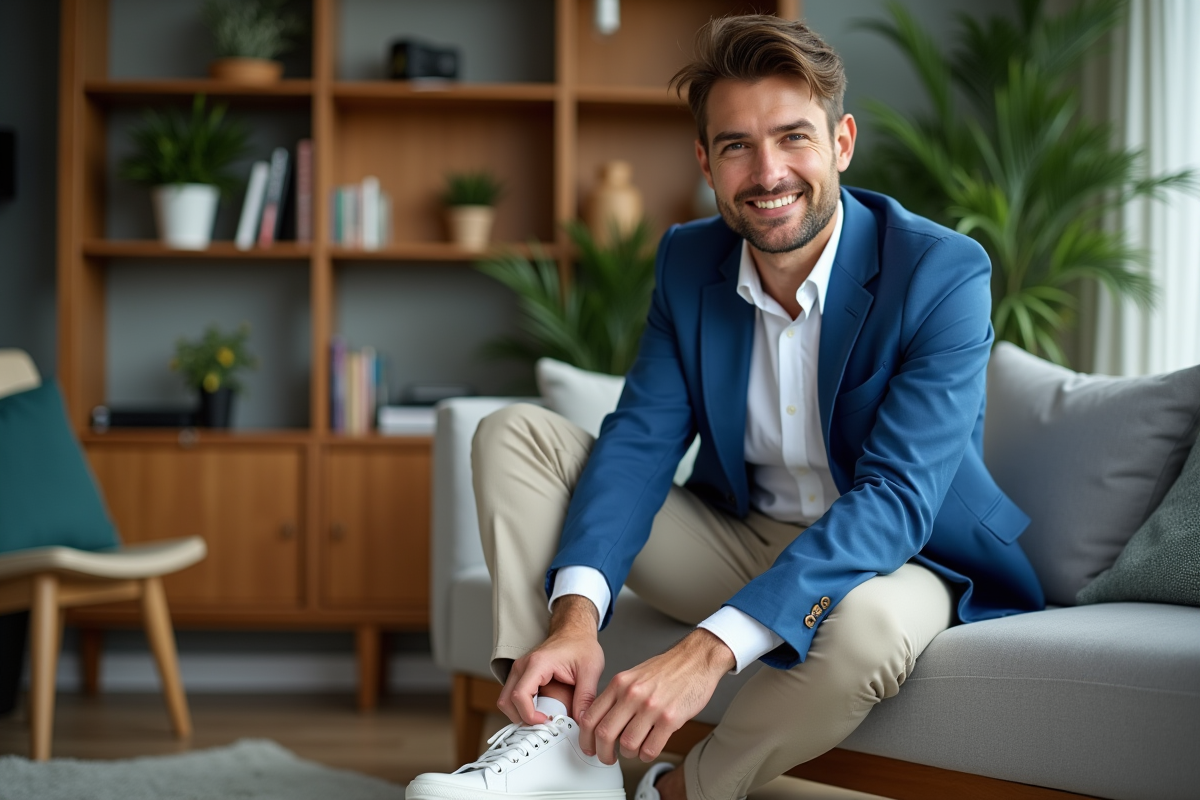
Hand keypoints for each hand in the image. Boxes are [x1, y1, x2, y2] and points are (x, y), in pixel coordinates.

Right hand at [497, 595, 604, 724]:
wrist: (575, 630)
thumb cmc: (581, 645)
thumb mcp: (590, 670)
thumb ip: (586, 697)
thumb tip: (582, 722)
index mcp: (537, 664)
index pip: (520, 696)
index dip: (530, 716)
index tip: (547, 723)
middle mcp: (522, 666)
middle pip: (506, 701)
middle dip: (522, 719)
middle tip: (544, 725)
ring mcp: (519, 670)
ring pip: (506, 701)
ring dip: (520, 715)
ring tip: (543, 720)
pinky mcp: (521, 675)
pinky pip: (513, 697)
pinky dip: (522, 708)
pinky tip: (541, 712)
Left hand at [579, 629, 733, 763]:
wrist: (696, 659)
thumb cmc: (667, 668)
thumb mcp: (634, 675)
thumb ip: (617, 695)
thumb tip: (603, 720)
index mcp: (620, 683)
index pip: (591, 717)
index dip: (586, 739)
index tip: (589, 747)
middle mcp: (632, 694)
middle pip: (605, 734)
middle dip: (603, 753)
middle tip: (608, 758)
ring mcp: (651, 707)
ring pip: (628, 744)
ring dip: (629, 754)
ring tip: (634, 751)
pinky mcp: (670, 718)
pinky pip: (651, 748)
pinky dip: (646, 755)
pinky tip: (648, 750)